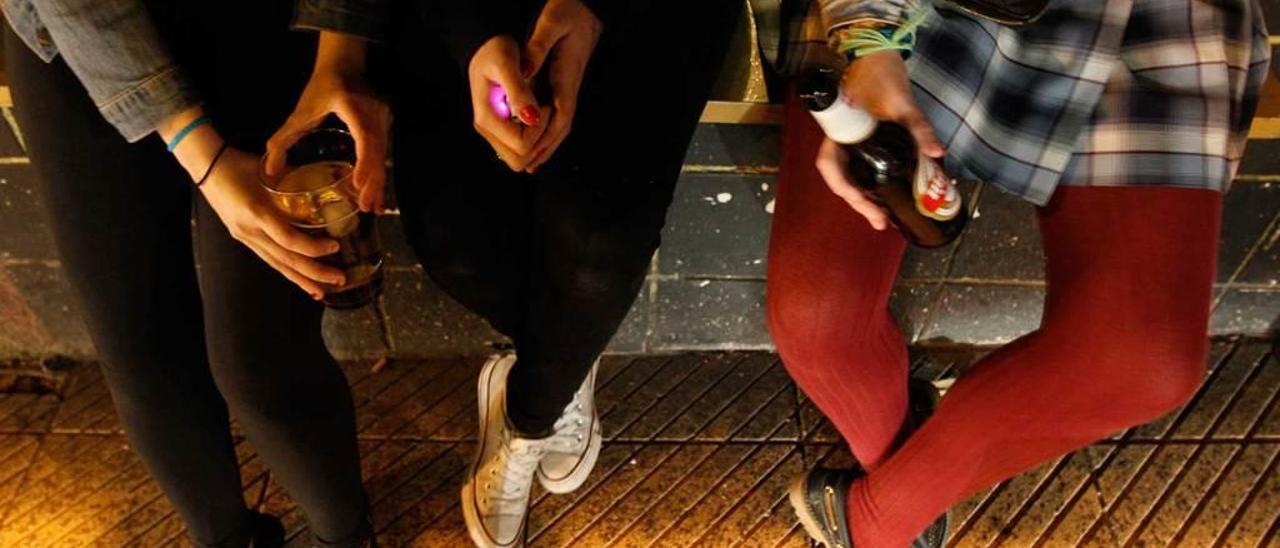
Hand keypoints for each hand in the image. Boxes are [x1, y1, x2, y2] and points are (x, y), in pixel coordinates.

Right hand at [201, 148, 347, 298]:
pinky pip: (269, 260)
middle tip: (339, 279)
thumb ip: (298, 177)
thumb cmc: (239, 164)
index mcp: (256, 212)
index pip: (287, 238)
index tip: (334, 246)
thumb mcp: (270, 169)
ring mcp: (245, 238)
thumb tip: (331, 180)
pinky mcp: (244, 239)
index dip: (312, 247)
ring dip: (301, 280)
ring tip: (322, 292)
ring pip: (277, 265)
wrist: (206, 167)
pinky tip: (301, 280)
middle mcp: (249, 231)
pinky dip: (287, 271)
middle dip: (314, 273)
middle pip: (285, 259)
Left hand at [266, 32, 390, 211]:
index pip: (364, 137)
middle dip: (372, 182)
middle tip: (364, 207)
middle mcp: (374, 112)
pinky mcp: (386, 125)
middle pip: (377, 153)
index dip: (364, 162)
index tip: (358, 184)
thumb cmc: (322, 87)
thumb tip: (271, 170)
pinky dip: (380, 173)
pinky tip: (376, 192)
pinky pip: (384, 152)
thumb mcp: (301, 111)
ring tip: (372, 207)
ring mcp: (384, 118)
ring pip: (384, 155)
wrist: (345, 64)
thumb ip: (283, 139)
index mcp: (352, 106)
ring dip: (378, 182)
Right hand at [469, 35, 549, 170]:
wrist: (484, 46)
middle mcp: (487, 130)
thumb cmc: (495, 50)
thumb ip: (518, 91)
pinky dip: (534, 141)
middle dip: (539, 141)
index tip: (545, 105)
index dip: (540, 130)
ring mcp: (492, 133)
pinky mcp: (500, 130)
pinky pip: (519, 150)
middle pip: (519, 160)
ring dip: (537, 143)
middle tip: (545, 111)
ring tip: (543, 112)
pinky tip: (539, 117)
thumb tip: (532, 118)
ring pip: (519, 159)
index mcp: (487, 118)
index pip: (522, 145)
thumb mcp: (507, 63)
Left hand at [521, 0, 601, 172]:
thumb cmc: (570, 10)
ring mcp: (568, 84)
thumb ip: (537, 47)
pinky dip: (548, 128)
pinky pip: (557, 111)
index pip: (561, 113)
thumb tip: (524, 72)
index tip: (533, 153)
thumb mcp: (551, 23)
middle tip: (529, 167)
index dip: (547, 136)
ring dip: (547, 142)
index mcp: (567, 74)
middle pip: (562, 125)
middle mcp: (570, 84)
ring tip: (532, 161)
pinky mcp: (564, 80)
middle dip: (546, 147)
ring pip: (560, 121)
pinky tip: (536, 133)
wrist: (587, 5)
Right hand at [816, 51, 942, 228]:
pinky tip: (887, 200)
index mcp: (840, 132)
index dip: (844, 188)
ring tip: (883, 219)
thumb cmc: (883, 77)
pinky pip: (863, 171)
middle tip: (881, 223)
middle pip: (841, 180)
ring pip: (851, 178)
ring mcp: (852, 145)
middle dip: (859, 203)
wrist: (880, 59)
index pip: (830, 167)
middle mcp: (841, 142)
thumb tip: (937, 153)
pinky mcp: (865, 146)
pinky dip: (873, 188)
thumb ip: (919, 128)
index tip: (863, 200)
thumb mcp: (903, 104)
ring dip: (864, 200)